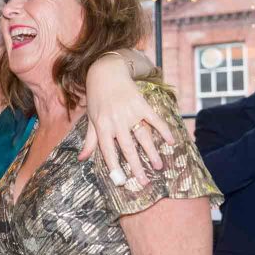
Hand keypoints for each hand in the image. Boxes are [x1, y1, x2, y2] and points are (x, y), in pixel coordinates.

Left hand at [80, 55, 174, 186]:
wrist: (105, 72)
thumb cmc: (96, 99)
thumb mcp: (91, 119)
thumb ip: (90, 140)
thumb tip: (82, 159)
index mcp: (102, 126)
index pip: (108, 151)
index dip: (114, 167)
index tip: (121, 182)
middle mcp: (116, 121)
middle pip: (127, 148)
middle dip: (136, 167)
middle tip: (145, 182)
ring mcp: (130, 113)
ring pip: (143, 137)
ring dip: (152, 152)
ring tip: (159, 166)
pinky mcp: (141, 104)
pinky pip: (154, 119)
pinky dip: (164, 130)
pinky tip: (171, 141)